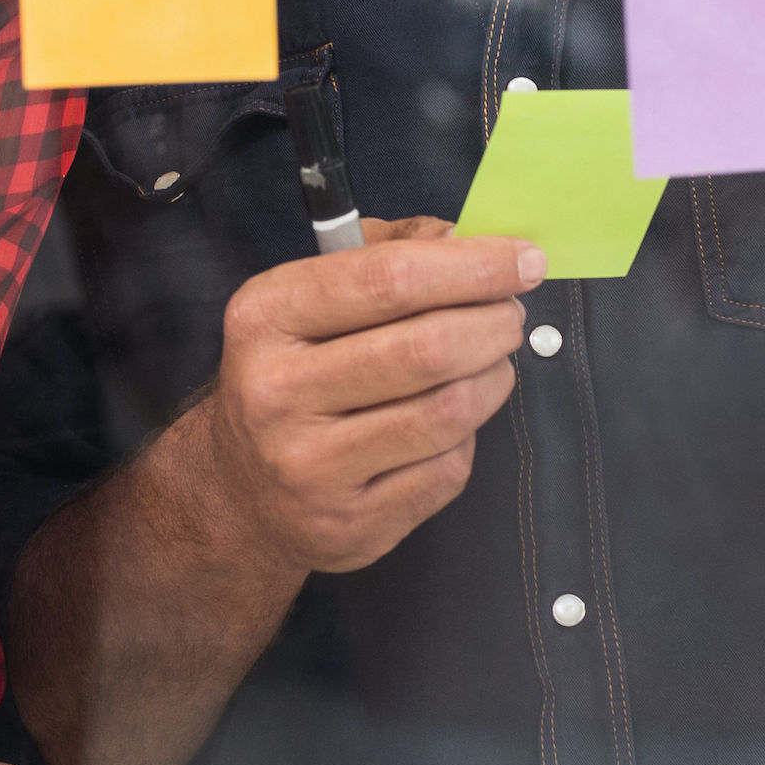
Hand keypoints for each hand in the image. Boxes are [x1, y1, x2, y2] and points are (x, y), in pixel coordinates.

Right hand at [192, 220, 540, 576]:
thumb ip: (389, 253)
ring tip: (491, 363)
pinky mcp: (352, 523)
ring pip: (448, 411)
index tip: (523, 259)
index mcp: (266, 318)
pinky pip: (447, 468)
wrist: (241, 492)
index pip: (387, 280)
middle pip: (427, 348)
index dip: (471, 267)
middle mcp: (278, 392)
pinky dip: (468, 436)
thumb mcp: (310, 296)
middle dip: (493, 323)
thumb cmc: (294, 372)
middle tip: (511, 315)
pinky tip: (452, 422)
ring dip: (493, 378)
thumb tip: (471, 241)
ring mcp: (312, 466)